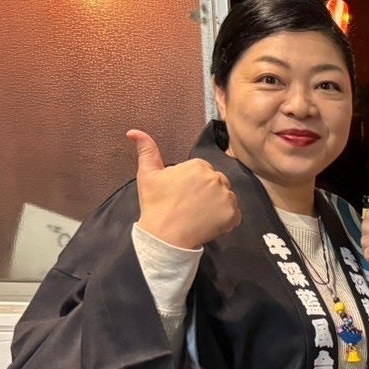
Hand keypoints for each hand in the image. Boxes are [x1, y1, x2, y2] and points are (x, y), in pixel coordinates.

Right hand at [131, 130, 239, 249]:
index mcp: (198, 166)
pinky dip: (226, 220)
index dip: (192, 184)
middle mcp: (216, 178)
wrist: (165, 236)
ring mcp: (226, 197)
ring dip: (217, 205)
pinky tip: (208, 223)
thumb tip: (133, 132)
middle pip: (216, 183)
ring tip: (198, 215)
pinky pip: (234, 215)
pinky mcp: (233, 215)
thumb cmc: (156, 205)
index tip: (181, 195)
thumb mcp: (148, 175)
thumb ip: (147, 150)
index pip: (202, 172)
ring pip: (226, 198)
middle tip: (190, 206)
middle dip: (206, 193)